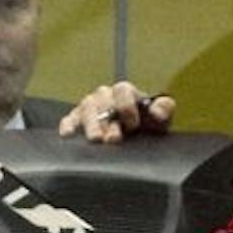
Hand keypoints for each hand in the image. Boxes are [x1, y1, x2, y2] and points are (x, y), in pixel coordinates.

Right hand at [57, 81, 174, 144]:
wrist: (133, 139)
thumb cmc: (145, 128)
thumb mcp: (160, 119)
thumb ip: (164, 109)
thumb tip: (156, 113)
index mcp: (124, 92)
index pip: (123, 92)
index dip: (127, 108)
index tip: (133, 125)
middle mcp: (104, 96)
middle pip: (102, 102)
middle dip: (108, 121)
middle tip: (113, 138)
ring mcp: (88, 107)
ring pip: (86, 110)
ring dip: (91, 126)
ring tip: (96, 140)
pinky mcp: (75, 120)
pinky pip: (69, 120)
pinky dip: (68, 126)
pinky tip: (69, 135)